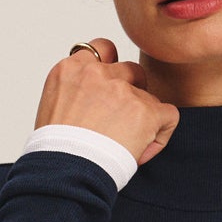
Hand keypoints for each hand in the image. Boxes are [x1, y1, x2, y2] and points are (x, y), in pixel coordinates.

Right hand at [35, 39, 179, 166]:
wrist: (63, 172)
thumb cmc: (55, 151)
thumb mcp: (52, 109)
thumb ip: (74, 93)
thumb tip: (93, 101)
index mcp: (70, 69)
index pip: (100, 49)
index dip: (110, 68)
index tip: (107, 91)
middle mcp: (96, 72)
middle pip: (130, 69)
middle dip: (131, 93)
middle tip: (120, 122)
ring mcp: (122, 89)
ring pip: (148, 96)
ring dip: (143, 116)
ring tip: (128, 144)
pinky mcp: (145, 110)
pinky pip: (169, 115)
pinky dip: (161, 133)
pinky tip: (143, 150)